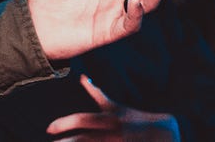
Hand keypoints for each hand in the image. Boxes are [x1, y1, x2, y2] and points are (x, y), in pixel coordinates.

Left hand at [46, 74, 179, 140]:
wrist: (166, 133)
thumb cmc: (136, 119)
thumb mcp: (116, 106)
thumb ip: (97, 93)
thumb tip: (81, 77)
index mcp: (108, 119)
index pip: (81, 120)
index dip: (63, 124)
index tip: (48, 129)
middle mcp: (112, 133)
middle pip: (82, 140)